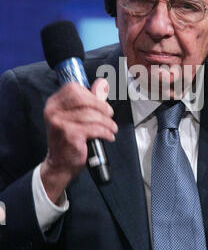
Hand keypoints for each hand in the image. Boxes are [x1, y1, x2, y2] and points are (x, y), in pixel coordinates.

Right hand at [40, 78, 117, 203]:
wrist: (59, 164)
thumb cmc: (67, 140)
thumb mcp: (73, 118)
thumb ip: (86, 101)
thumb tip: (101, 85)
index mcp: (53, 104)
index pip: (73, 89)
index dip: (90, 94)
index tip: (101, 102)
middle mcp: (54, 112)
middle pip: (84, 99)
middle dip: (101, 107)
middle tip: (109, 114)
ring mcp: (60, 123)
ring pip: (91, 115)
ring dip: (107, 122)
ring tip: (112, 128)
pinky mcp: (70, 135)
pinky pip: (95, 129)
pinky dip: (106, 132)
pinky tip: (109, 136)